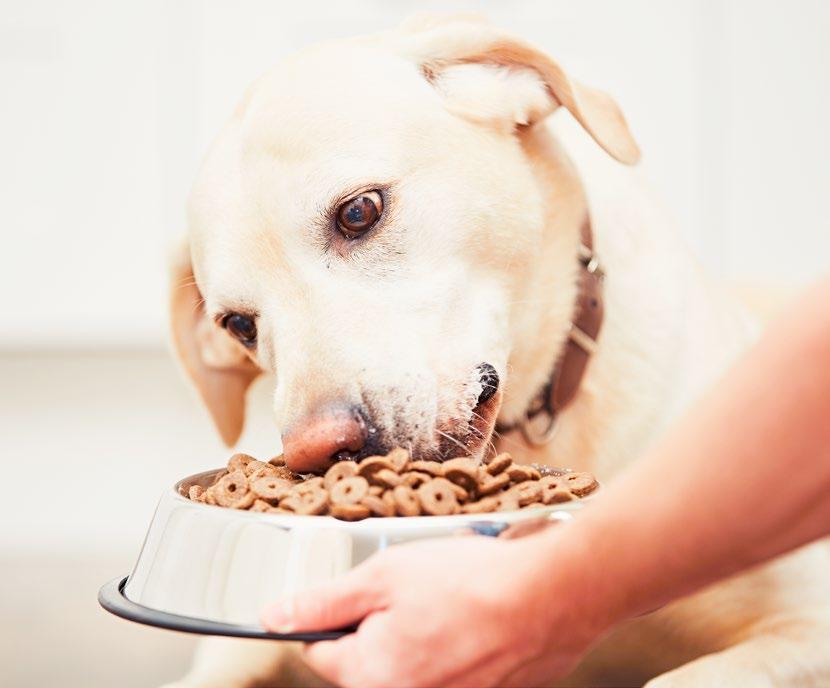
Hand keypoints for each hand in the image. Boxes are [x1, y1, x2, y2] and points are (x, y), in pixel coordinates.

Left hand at [260, 531, 607, 687]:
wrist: (551, 598)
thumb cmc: (470, 582)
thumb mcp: (383, 575)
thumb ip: (323, 602)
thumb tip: (273, 617)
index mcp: (369, 676)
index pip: (321, 651)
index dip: (339, 612)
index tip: (366, 592)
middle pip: (366, 662)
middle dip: (380, 626)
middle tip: (415, 592)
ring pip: (407, 666)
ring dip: (417, 636)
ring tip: (447, 603)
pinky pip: (444, 673)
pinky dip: (449, 649)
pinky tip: (469, 621)